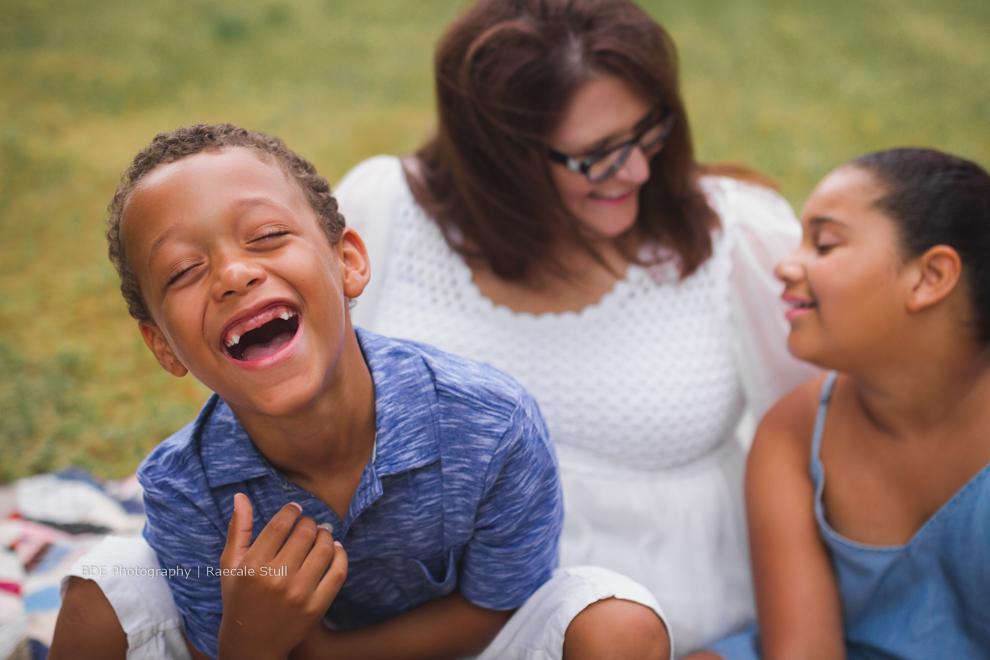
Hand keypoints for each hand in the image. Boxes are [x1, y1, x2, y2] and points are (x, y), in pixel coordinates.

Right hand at [217, 494, 347, 659]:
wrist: (252, 643)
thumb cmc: (239, 597)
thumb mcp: (231, 565)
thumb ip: (238, 529)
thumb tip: (241, 496)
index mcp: (253, 566)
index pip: (281, 524)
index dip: (292, 510)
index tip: (295, 510)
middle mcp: (276, 579)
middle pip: (305, 533)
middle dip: (308, 522)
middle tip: (307, 524)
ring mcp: (298, 595)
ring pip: (324, 549)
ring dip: (326, 535)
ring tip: (320, 535)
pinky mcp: (316, 607)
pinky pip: (338, 572)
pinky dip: (340, 555)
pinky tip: (334, 549)